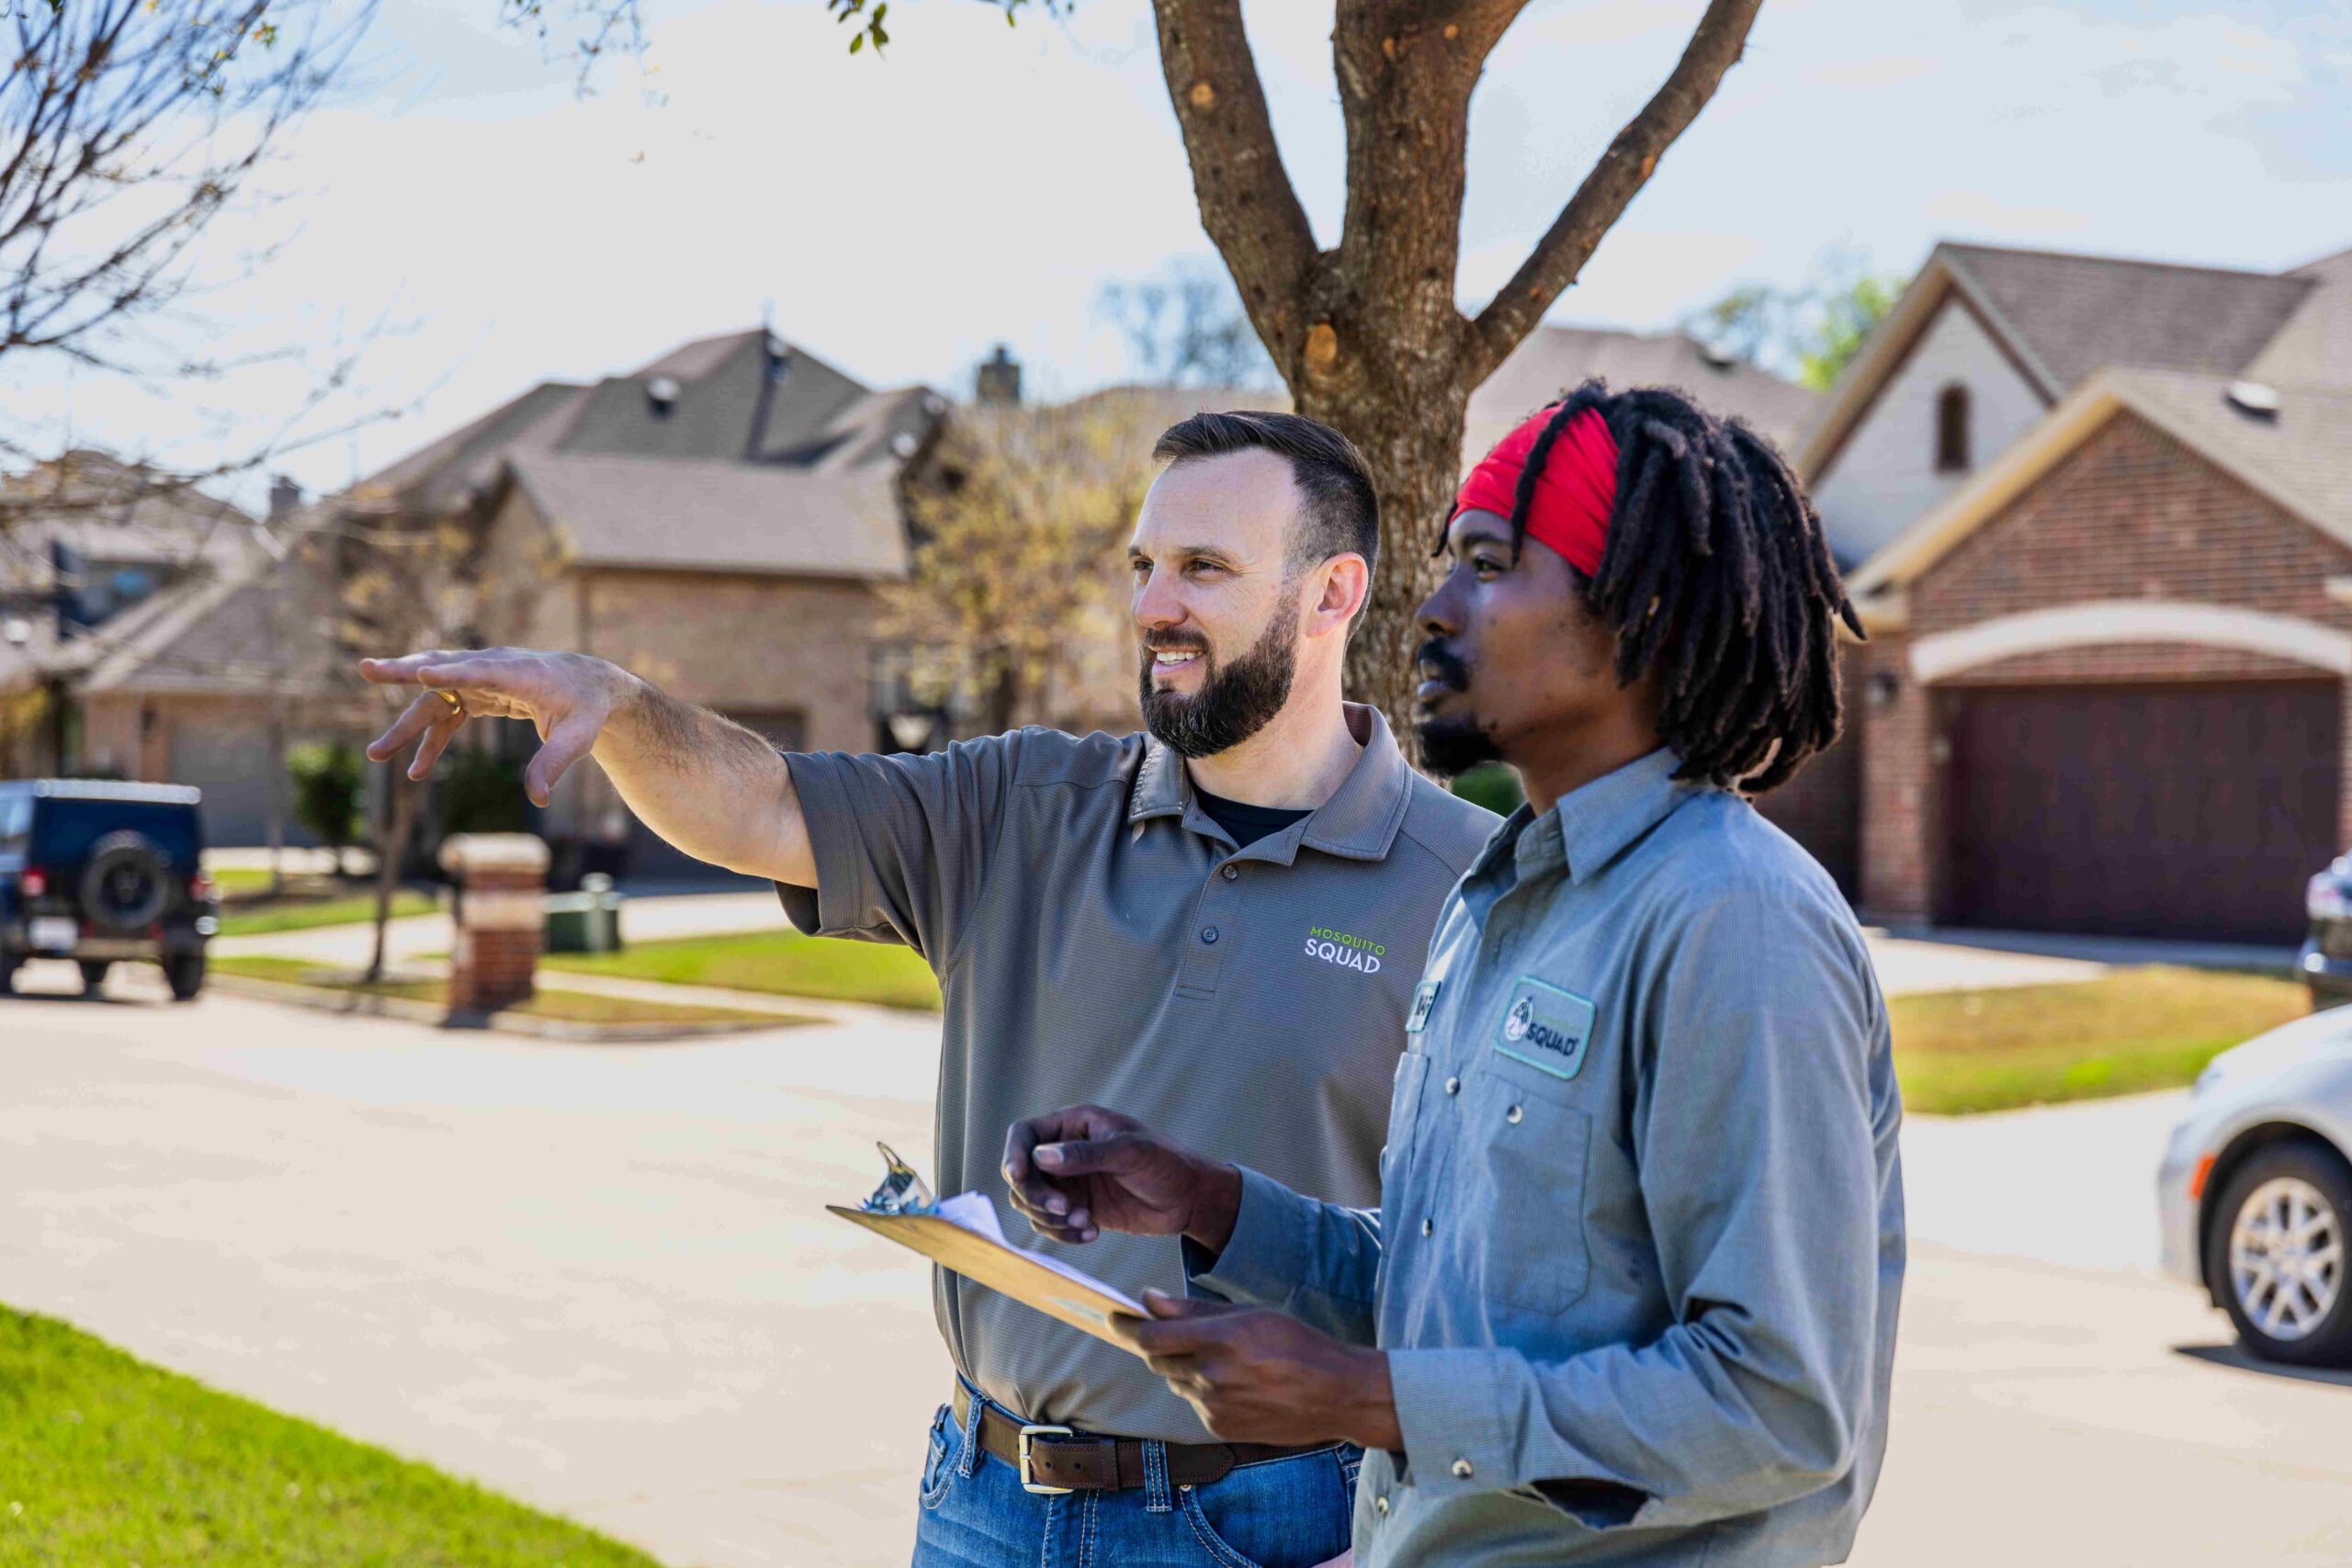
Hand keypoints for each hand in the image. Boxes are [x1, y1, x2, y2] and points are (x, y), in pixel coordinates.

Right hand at [360, 648, 634, 806]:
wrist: (589, 687)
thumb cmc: (586, 709)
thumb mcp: (579, 738)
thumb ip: (555, 763)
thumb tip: (538, 799)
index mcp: (521, 672)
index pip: (482, 670)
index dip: (452, 672)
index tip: (422, 673)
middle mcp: (494, 668)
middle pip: (443, 670)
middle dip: (403, 672)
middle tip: (366, 670)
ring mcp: (480, 679)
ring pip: (435, 695)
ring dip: (407, 724)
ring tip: (377, 754)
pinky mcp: (477, 693)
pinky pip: (447, 716)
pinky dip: (432, 741)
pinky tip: (418, 771)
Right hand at [1002, 1104, 1238, 1249]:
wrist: (1190, 1198)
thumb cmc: (1165, 1162)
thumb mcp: (1129, 1152)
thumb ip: (1086, 1155)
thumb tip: (1041, 1156)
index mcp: (1073, 1125)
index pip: (1024, 1134)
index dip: (1014, 1153)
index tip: (1018, 1175)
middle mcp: (1064, 1153)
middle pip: (1022, 1174)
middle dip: (1036, 1195)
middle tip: (1066, 1210)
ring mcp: (1068, 1183)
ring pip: (1030, 1203)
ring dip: (1050, 1218)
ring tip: (1086, 1222)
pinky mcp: (1077, 1209)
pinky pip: (1051, 1224)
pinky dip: (1063, 1233)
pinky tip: (1091, 1233)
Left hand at [1111, 1291, 1400, 1449]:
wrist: (1336, 1394)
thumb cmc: (1295, 1344)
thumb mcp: (1248, 1314)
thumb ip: (1193, 1309)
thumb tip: (1148, 1299)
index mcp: (1221, 1338)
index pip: (1152, 1336)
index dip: (1126, 1326)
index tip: (1112, 1316)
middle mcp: (1213, 1374)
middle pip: (1157, 1360)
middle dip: (1156, 1345)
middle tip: (1165, 1332)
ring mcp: (1215, 1405)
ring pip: (1175, 1382)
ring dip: (1182, 1368)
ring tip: (1220, 1359)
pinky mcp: (1220, 1427)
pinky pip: (1194, 1404)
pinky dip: (1202, 1391)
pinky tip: (1234, 1384)